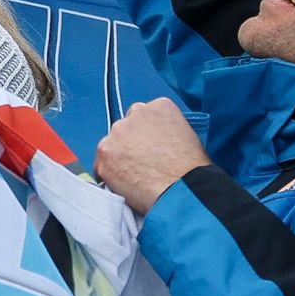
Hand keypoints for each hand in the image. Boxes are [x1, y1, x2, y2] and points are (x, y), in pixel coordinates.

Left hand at [95, 98, 210, 213]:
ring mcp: (117, 132)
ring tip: (135, 177)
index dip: (148, 135)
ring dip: (119, 157)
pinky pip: (102, 165)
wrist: (183, 188)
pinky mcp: (104, 153)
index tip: (152, 148)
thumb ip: (169, 131)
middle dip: (132, 143)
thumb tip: (160, 142)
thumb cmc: (193, 169)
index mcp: (159, 106)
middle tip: (142, 163)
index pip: (146, 116)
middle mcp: (136, 113)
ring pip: (112, 144)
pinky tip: (124, 186)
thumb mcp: (189, 137)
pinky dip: (109, 175)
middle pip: (127, 127)